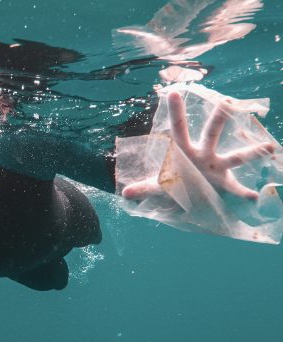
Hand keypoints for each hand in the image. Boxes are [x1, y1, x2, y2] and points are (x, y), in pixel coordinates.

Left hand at [122, 92, 274, 200]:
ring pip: (236, 157)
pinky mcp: (225, 184)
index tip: (173, 92)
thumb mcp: (158, 186)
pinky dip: (245, 194)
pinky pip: (237, 188)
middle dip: (219, 119)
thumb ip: (143, 188)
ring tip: (269, 147)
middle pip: (212, 133)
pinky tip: (255, 196)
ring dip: (251, 152)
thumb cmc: (174, 183)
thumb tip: (124, 194)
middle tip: (228, 102)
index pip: (178, 128)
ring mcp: (217, 167)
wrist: (190, 197)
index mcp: (184, 151)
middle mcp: (203, 154)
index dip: (176, 112)